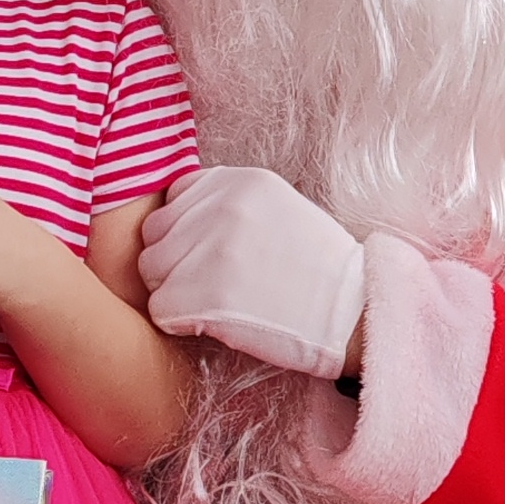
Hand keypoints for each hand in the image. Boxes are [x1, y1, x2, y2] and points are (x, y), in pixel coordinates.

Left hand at [134, 167, 366, 378]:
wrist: (353, 314)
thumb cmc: (317, 269)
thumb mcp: (279, 208)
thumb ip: (229, 203)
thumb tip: (178, 218)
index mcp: (241, 180)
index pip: (174, 199)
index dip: (186, 233)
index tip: (215, 255)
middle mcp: (222, 206)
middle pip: (154, 236)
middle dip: (174, 263)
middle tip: (211, 285)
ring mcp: (213, 250)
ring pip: (151, 272)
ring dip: (174, 293)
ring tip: (216, 303)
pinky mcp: (206, 294)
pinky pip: (160, 309)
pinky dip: (180, 323)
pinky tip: (215, 323)